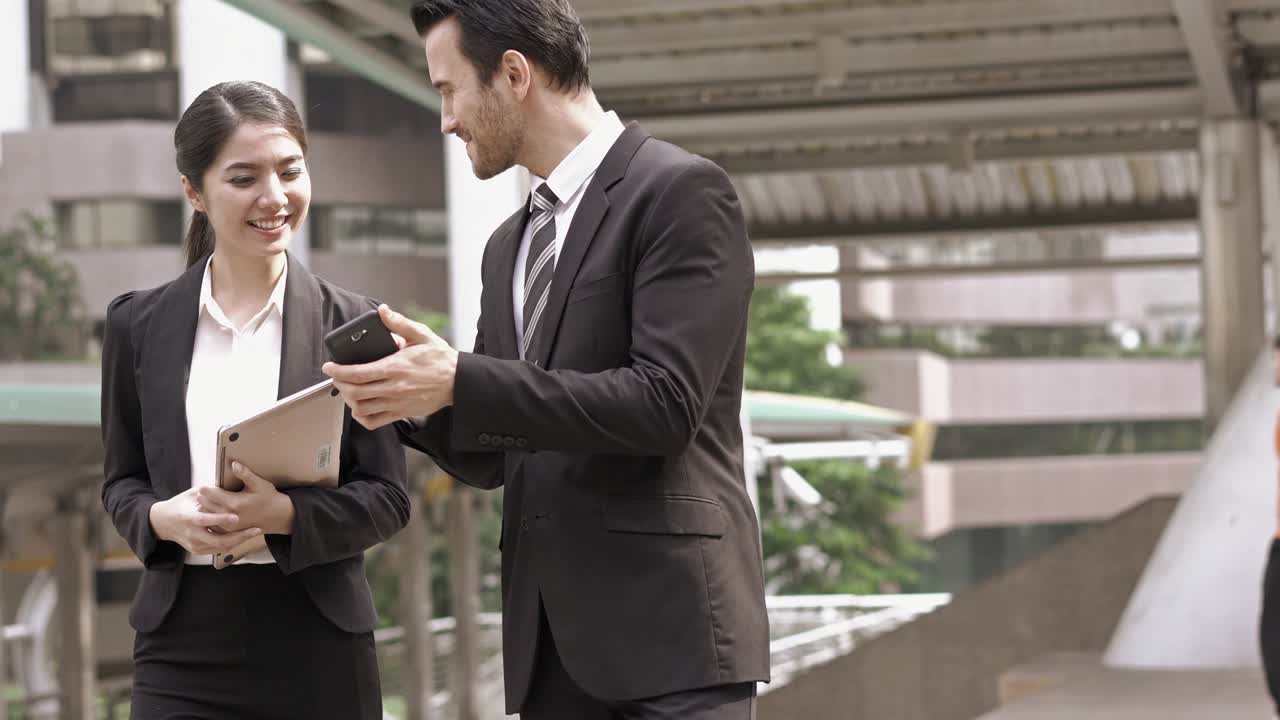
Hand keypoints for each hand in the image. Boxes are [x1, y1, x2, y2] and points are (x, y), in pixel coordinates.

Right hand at [149, 488, 262, 554]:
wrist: (162, 523)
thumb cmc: (180, 504)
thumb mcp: (192, 494)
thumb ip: (209, 490)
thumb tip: (224, 479)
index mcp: (187, 518)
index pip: (205, 520)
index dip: (221, 519)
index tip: (236, 517)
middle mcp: (191, 534)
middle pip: (217, 540)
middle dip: (238, 536)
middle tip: (255, 529)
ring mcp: (194, 544)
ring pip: (220, 547)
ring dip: (238, 541)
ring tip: (253, 532)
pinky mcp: (197, 550)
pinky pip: (217, 550)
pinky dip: (231, 544)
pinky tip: (243, 537)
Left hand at [193, 462, 295, 535]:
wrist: (276, 516)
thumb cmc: (267, 497)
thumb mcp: (259, 484)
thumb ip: (245, 474)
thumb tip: (234, 464)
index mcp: (234, 503)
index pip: (209, 493)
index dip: (205, 487)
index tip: (206, 484)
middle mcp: (228, 516)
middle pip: (204, 503)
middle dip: (203, 496)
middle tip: (205, 491)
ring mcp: (227, 525)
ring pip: (206, 513)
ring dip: (204, 506)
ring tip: (207, 500)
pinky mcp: (227, 531)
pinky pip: (211, 522)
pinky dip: (209, 515)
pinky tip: (213, 509)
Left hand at [324, 304, 458, 429]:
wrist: (458, 381)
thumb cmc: (440, 359)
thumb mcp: (422, 335)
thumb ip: (399, 323)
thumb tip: (382, 311)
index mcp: (396, 367)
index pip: (359, 373)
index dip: (339, 371)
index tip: (330, 367)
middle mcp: (394, 387)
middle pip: (355, 391)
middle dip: (340, 384)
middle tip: (336, 376)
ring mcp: (397, 403)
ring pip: (362, 408)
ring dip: (349, 400)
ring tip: (347, 390)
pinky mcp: (402, 413)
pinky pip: (374, 422)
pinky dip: (362, 417)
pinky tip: (360, 408)